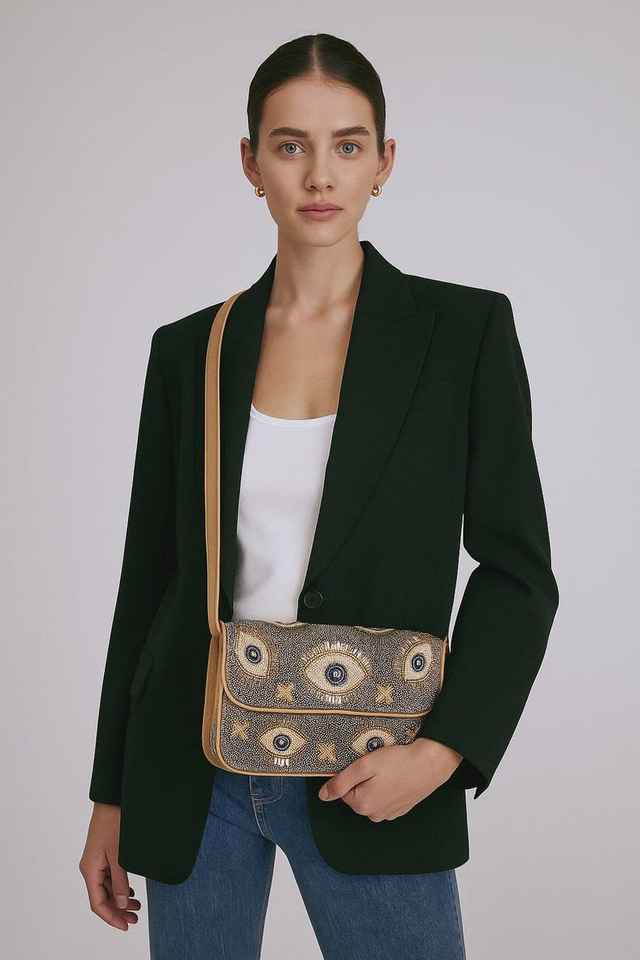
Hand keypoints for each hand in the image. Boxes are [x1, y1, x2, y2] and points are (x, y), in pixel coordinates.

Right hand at [79, 803, 141, 930]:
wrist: (112, 800)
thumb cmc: (114, 823)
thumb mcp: (119, 855)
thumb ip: (120, 881)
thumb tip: (120, 905)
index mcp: (90, 870)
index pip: (97, 903)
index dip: (111, 917)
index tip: (125, 926)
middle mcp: (90, 868)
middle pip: (102, 898)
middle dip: (117, 911)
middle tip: (135, 919)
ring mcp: (96, 862)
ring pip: (106, 889)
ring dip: (120, 900)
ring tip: (137, 907)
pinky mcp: (103, 855)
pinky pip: (109, 878)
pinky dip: (120, 887)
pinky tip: (130, 892)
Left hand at [317, 738, 463, 820]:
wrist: (430, 763)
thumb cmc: (398, 762)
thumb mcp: (364, 766)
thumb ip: (341, 782)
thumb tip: (323, 796)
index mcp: (362, 805)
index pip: (343, 789)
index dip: (352, 773)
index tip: (365, 763)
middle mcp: (374, 815)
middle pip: (357, 794)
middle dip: (363, 779)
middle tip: (377, 765)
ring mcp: (389, 814)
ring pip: (372, 796)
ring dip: (376, 784)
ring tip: (389, 770)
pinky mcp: (401, 809)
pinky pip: (386, 799)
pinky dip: (388, 788)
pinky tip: (397, 777)